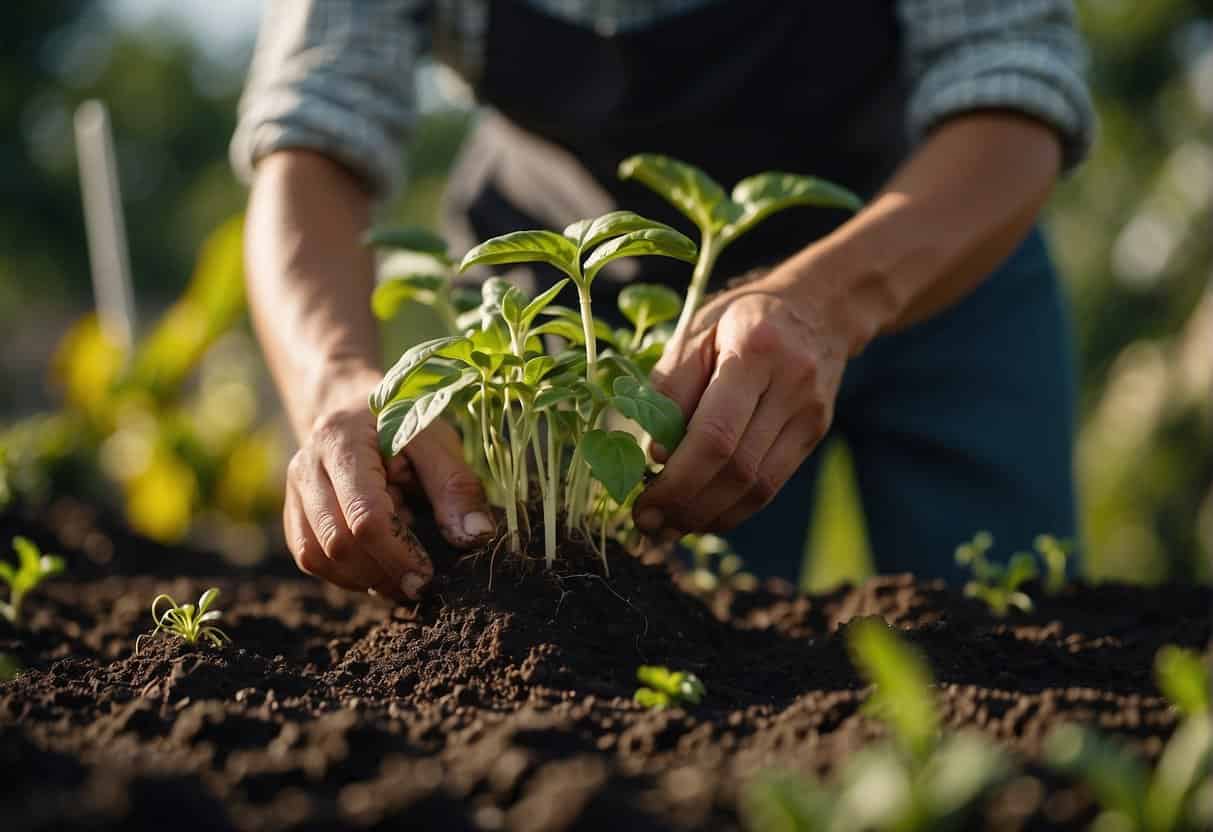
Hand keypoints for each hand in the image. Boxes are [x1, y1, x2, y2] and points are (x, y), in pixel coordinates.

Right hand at [283, 374, 493, 600]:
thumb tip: (475, 536)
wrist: (357, 407)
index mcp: (342, 441)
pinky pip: (310, 558)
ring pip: (316, 557)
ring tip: (399, 567)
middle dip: (381, 572)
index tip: (427, 576)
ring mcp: (295, 492)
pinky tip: (377, 563)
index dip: (398, 554)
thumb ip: (456, 486)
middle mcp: (306, 467)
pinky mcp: (294, 513)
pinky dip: (346, 573)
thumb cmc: (403, 421)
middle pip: (336, 542)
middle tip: (420, 583)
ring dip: (362, 576)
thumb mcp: (438, 440)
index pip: (364, 514)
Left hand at [632, 277, 850, 535]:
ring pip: (759, 486)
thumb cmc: (740, 318)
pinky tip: (703, 514)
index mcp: (754, 351)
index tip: (644, 502)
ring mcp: (809, 413)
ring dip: (710, 516)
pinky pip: (772, 485)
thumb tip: (655, 454)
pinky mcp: (814, 434)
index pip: (716, 434)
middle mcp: (790, 384)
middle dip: (687, 505)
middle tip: (648, 523)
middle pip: (738, 468)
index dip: (678, 479)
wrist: (817, 307)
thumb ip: (670, 388)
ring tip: (671, 526)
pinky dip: (734, 509)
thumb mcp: (694, 332)